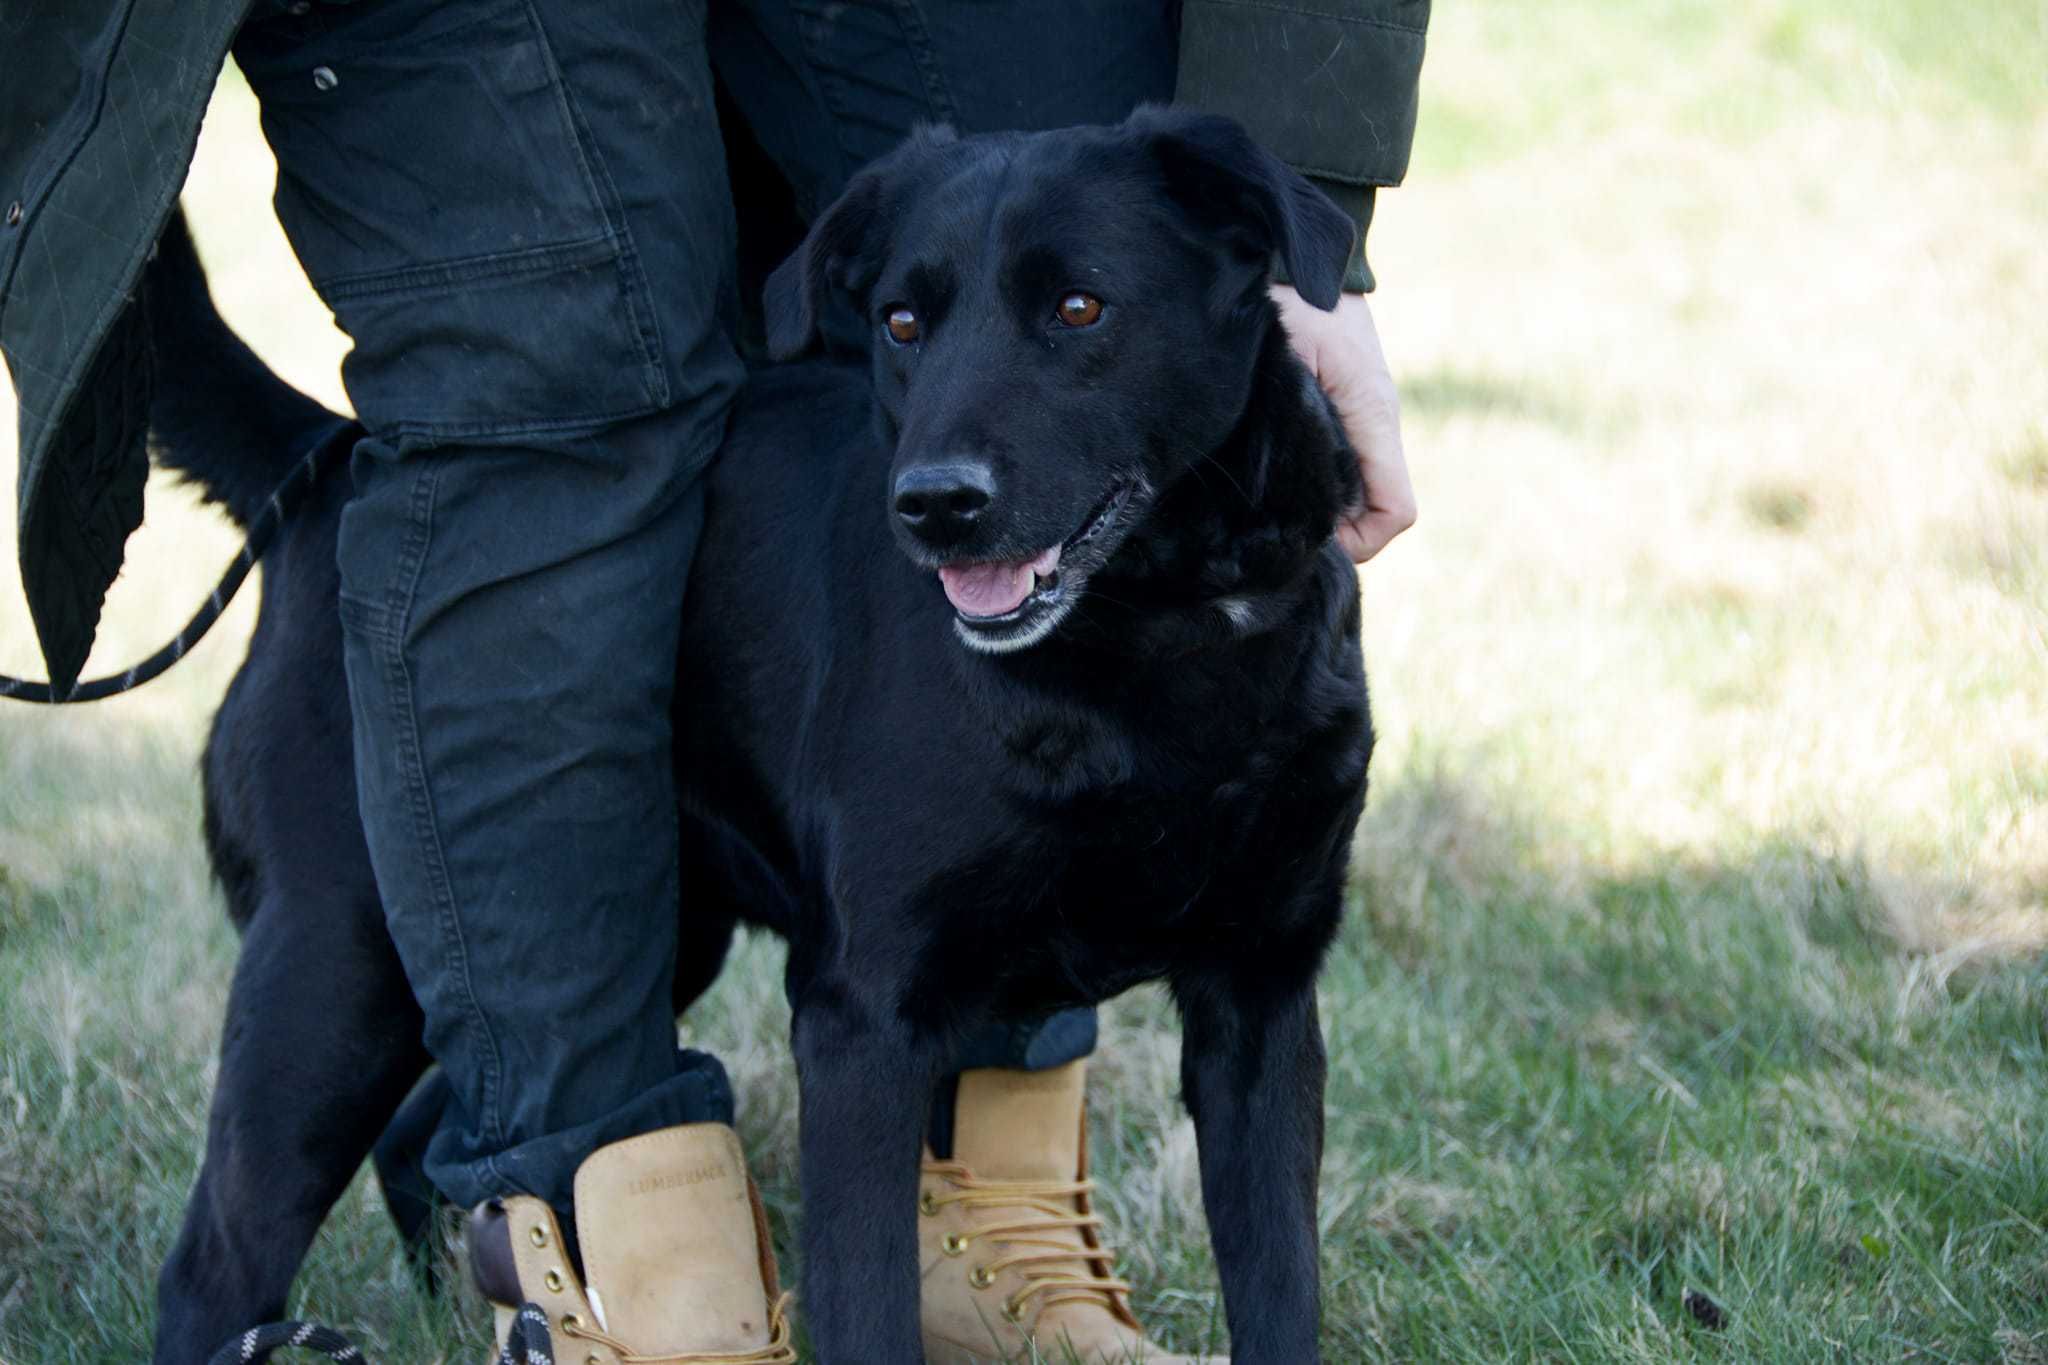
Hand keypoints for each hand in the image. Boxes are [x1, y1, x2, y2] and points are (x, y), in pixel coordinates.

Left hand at [1271, 285, 1415, 562]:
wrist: (1303, 254)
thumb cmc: (1297, 303)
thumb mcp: (1296, 371)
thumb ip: (1307, 434)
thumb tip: (1299, 498)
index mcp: (1375, 420)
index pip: (1394, 514)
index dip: (1357, 543)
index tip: (1307, 541)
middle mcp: (1376, 424)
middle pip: (1372, 512)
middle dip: (1331, 530)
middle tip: (1274, 526)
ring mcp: (1363, 416)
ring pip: (1354, 491)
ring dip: (1317, 505)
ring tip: (1268, 501)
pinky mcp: (1342, 406)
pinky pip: (1340, 463)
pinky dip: (1313, 480)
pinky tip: (1272, 472)